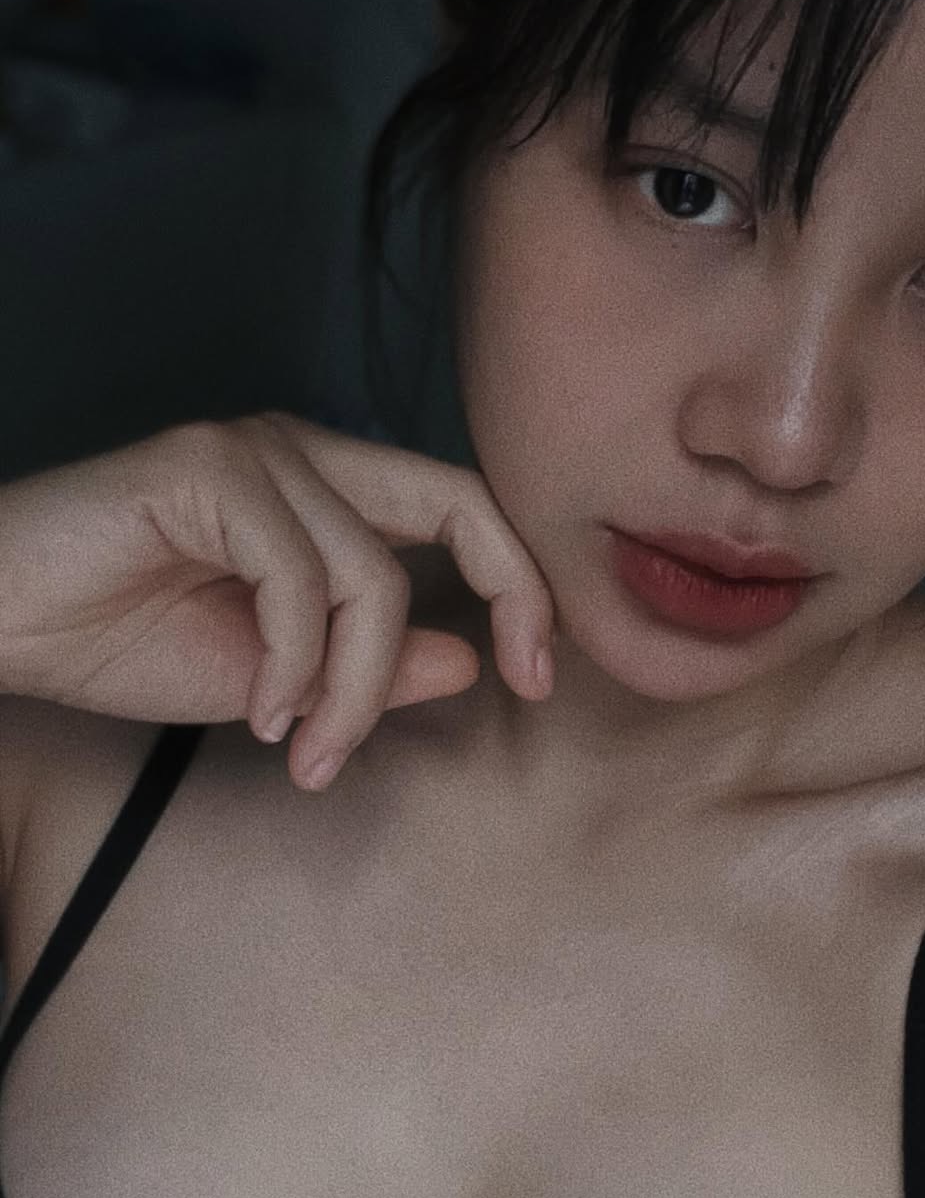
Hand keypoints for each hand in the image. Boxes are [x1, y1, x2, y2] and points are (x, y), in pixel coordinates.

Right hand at [0, 410, 555, 788]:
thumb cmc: (113, 636)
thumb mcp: (274, 676)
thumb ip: (369, 665)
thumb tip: (470, 660)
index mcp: (326, 486)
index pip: (465, 506)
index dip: (523, 584)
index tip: (538, 677)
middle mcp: (301, 450)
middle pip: (458, 502)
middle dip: (513, 595)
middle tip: (518, 687)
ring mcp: (253, 448)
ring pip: (373, 574)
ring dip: (352, 687)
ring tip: (302, 749)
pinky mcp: (205, 468)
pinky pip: (300, 577)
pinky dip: (292, 663)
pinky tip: (256, 711)